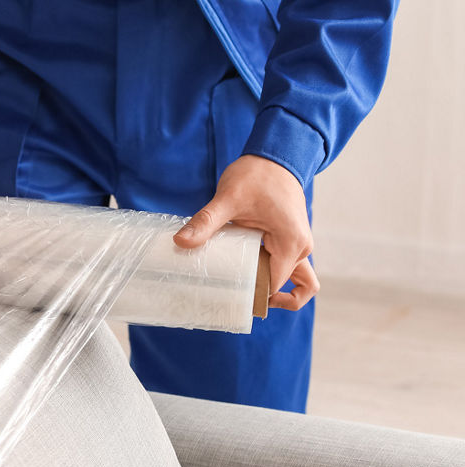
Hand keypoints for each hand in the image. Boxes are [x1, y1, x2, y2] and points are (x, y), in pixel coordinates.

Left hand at [173, 154, 319, 310]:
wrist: (274, 156)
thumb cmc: (257, 175)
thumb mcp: (227, 198)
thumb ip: (206, 222)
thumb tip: (180, 241)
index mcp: (291, 243)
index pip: (272, 285)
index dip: (250, 295)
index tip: (224, 296)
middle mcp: (301, 248)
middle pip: (282, 286)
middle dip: (257, 295)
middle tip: (224, 294)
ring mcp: (298, 245)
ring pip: (294, 281)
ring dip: (269, 287)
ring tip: (237, 287)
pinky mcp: (290, 241)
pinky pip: (286, 268)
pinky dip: (270, 274)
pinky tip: (244, 271)